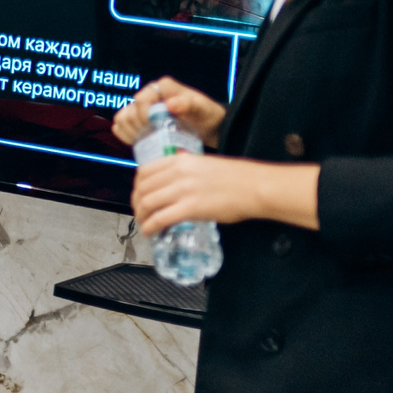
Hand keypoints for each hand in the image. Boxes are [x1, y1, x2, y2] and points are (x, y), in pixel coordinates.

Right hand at [114, 78, 224, 147]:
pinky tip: (141, 140)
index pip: (141, 100)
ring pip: (122, 119)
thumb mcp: (202, 108)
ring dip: (133, 132)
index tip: (157, 128)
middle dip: (141, 127)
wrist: (207, 124)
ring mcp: (140, 107)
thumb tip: (170, 104)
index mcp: (162, 87)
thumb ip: (187, 104)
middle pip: (130, 111)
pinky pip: (120, 126)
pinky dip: (126, 135)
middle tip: (156, 137)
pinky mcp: (136, 119)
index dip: (145, 116)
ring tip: (149, 140)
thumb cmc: (205, 114)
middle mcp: (148, 94)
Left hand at [133, 153, 285, 234]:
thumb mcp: (205, 163)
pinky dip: (150, 227)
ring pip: (147, 204)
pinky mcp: (190, 209)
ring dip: (141, 217)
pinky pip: (160, 219)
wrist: (256, 187)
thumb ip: (187, 166)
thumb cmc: (238, 177)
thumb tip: (175, 168)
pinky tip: (151, 232)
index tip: (139, 195)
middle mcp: (177, 173)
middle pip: (142, 189)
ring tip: (145, 225)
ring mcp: (182, 191)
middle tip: (140, 213)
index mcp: (180, 160)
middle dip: (136, 204)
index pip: (144, 172)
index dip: (137, 187)